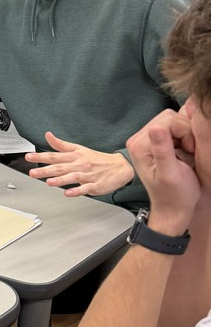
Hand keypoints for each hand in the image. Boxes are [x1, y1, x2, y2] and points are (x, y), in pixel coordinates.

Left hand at [24, 131, 134, 196]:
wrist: (119, 166)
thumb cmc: (97, 159)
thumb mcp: (78, 148)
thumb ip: (61, 144)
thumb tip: (48, 135)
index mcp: (74, 156)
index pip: (54, 156)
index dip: (41, 156)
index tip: (29, 157)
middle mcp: (79, 165)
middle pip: (60, 167)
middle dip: (45, 170)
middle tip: (33, 173)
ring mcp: (87, 176)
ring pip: (72, 177)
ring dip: (60, 180)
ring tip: (49, 182)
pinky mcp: (95, 185)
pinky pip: (85, 188)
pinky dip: (76, 191)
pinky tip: (68, 193)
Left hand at [126, 109, 200, 233]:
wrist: (174, 208)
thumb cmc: (174, 195)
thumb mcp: (170, 174)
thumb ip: (163, 151)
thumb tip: (156, 128)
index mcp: (139, 145)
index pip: (168, 120)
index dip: (184, 132)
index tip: (187, 151)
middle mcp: (141, 139)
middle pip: (171, 117)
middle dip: (186, 133)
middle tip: (187, 153)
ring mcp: (150, 140)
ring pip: (176, 121)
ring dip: (187, 136)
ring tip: (186, 155)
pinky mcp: (159, 142)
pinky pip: (178, 129)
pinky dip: (186, 138)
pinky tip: (185, 153)